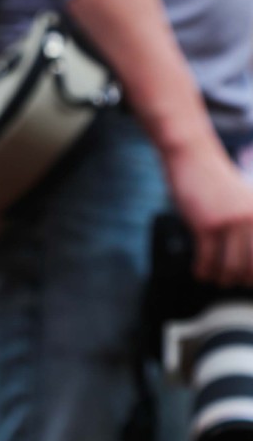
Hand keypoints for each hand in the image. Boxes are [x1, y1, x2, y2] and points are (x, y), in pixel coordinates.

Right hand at [166, 142, 252, 285]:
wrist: (193, 157)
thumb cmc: (217, 180)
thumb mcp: (244, 200)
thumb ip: (250, 224)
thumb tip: (247, 256)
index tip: (250, 283)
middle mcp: (251, 220)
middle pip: (252, 266)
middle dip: (244, 280)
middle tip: (236, 283)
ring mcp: (229, 223)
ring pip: (231, 267)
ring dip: (223, 279)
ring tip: (217, 280)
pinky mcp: (206, 225)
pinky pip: (207, 259)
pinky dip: (203, 271)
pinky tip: (200, 273)